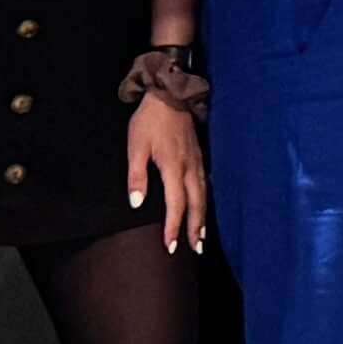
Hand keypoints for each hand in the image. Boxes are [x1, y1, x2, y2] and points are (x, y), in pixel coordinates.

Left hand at [128, 90, 211, 252]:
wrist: (170, 94)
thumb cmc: (149, 120)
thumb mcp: (135, 146)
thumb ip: (137, 176)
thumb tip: (137, 203)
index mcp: (173, 168)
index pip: (175, 205)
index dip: (174, 227)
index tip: (171, 246)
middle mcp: (190, 168)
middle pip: (196, 205)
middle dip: (196, 229)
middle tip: (195, 249)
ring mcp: (198, 161)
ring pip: (204, 196)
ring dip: (204, 219)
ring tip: (202, 237)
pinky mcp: (200, 155)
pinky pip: (206, 184)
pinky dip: (206, 201)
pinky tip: (205, 207)